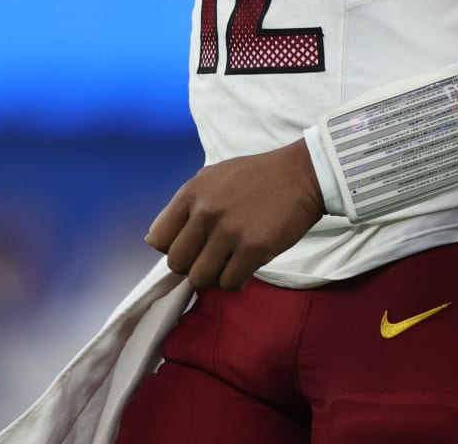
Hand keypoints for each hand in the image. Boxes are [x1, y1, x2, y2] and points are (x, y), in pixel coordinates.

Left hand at [145, 139, 325, 290]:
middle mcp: (205, 213)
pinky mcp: (254, 249)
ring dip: (213, 277)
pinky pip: (229, 283)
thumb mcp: (211, 177)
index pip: (157, 239)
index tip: (190, 247)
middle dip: (191, 266)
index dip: (172, 248)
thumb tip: (157, 239)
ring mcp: (229, 232)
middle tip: (210, 259)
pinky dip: (234, 282)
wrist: (300, 175)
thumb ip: (186, 204)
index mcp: (191, 194)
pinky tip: (243, 268)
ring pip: (201, 278)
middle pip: (177, 264)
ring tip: (227, 265)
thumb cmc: (255, 176)